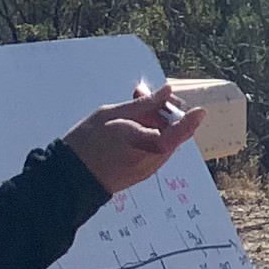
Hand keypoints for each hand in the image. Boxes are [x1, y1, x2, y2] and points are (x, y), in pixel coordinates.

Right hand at [64, 82, 200, 194]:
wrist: (68, 177)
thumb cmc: (84, 143)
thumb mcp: (110, 114)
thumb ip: (142, 105)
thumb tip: (166, 91)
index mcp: (137, 144)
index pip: (172, 136)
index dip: (188, 123)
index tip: (200, 111)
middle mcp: (147, 161)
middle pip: (173, 136)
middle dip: (170, 116)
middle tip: (156, 98)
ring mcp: (146, 170)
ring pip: (166, 143)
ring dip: (161, 125)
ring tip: (140, 109)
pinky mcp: (142, 174)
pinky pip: (156, 151)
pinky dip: (153, 136)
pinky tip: (137, 126)